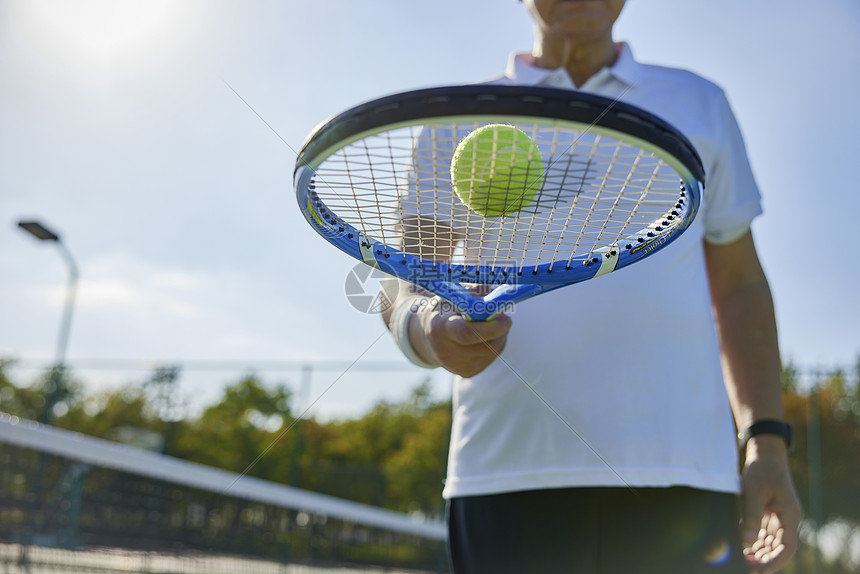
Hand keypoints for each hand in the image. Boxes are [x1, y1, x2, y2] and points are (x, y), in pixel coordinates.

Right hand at [411, 297, 511, 377]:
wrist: (427, 336)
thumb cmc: (445, 310)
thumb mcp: (455, 295)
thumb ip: (477, 293)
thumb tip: (499, 297)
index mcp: (440, 328)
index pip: (466, 333)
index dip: (490, 327)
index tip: (506, 318)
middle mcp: (446, 352)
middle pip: (486, 345)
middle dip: (500, 330)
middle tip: (503, 316)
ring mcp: (456, 366)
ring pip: (492, 350)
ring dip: (499, 335)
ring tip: (489, 324)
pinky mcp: (467, 372)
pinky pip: (491, 356)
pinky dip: (494, 344)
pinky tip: (484, 336)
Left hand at [740, 436, 802, 572]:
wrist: (765, 453)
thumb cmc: (762, 470)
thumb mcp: (755, 492)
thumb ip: (751, 516)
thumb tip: (746, 540)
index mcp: (790, 516)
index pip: (787, 547)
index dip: (774, 562)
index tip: (759, 571)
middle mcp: (788, 519)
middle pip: (779, 548)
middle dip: (764, 560)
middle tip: (745, 568)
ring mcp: (780, 517)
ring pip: (772, 543)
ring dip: (759, 554)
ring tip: (742, 562)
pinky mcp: (771, 514)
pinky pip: (766, 535)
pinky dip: (757, 543)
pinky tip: (745, 550)